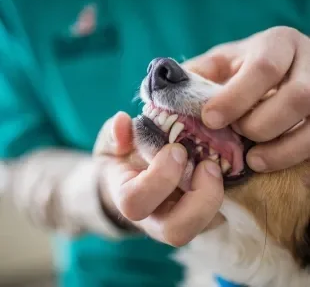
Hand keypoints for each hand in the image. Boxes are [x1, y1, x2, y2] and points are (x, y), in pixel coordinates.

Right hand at [93, 112, 224, 245]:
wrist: (135, 180)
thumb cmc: (125, 160)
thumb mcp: (114, 143)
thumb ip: (115, 133)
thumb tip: (122, 122)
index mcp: (128, 199)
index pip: (136, 202)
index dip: (159, 178)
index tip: (176, 149)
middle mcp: (155, 219)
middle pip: (176, 232)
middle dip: (198, 198)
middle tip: (208, 165)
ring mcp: (179, 221)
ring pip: (203, 228)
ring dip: (216, 197)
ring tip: (216, 166)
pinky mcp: (201, 218)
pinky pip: (220, 216)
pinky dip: (229, 194)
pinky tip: (226, 169)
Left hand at [186, 26, 309, 172]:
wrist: (279, 68)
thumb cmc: (243, 68)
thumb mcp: (221, 63)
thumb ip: (198, 73)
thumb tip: (165, 92)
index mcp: (277, 44)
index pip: (264, 68)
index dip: (235, 98)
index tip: (210, 119)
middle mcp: (307, 62)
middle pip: (297, 97)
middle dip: (259, 123)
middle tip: (236, 134)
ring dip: (279, 147)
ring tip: (251, 159)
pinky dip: (290, 156)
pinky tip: (265, 161)